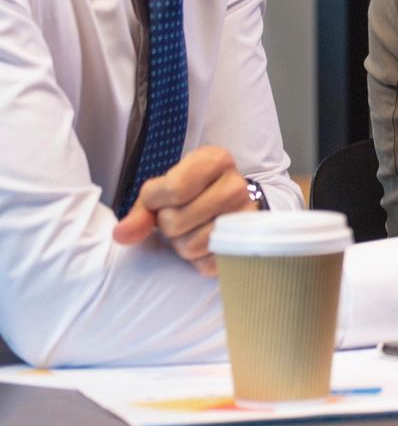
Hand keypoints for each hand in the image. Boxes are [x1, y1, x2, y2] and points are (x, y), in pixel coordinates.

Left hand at [111, 145, 255, 274]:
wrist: (228, 204)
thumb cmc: (190, 193)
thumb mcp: (162, 192)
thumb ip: (140, 212)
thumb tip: (122, 234)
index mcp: (216, 160)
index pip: (173, 190)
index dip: (154, 201)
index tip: (161, 198)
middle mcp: (237, 186)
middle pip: (175, 221)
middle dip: (167, 225)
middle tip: (179, 216)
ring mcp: (247, 217)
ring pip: (189, 246)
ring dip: (181, 244)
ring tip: (191, 230)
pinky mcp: (248, 246)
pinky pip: (207, 264)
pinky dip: (198, 260)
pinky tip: (204, 245)